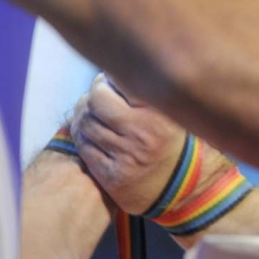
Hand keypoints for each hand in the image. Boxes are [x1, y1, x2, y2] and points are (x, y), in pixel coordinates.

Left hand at [70, 73, 197, 213]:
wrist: (176, 187)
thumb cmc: (166, 141)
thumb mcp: (166, 112)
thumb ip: (141, 92)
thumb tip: (107, 72)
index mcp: (159, 114)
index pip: (118, 83)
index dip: (105, 80)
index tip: (107, 83)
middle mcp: (143, 134)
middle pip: (96, 101)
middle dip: (91, 96)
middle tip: (97, 99)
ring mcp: (126, 156)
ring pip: (85, 123)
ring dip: (83, 116)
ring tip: (93, 116)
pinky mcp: (112, 175)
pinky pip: (83, 147)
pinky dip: (82, 137)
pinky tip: (91, 135)